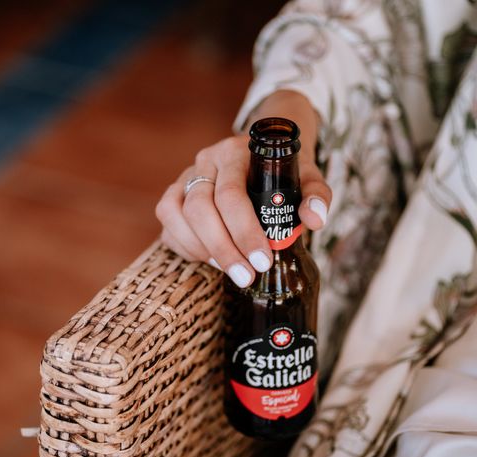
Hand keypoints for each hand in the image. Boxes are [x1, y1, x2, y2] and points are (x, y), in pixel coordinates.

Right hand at [155, 90, 331, 287]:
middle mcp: (205, 161)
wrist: (263, 151)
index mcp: (234, 153)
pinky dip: (186, 247)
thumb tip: (314, 220)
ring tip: (230, 268)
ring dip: (201, 249)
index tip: (262, 261)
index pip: (230, 195)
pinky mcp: (174, 195)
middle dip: (223, 249)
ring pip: (175, 215)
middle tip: (246, 276)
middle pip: (199, 208)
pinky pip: (167, 224)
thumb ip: (317, 195)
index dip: (244, 232)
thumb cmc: (284, 170)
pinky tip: (210, 258)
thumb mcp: (307, 177)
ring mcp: (185, 177)